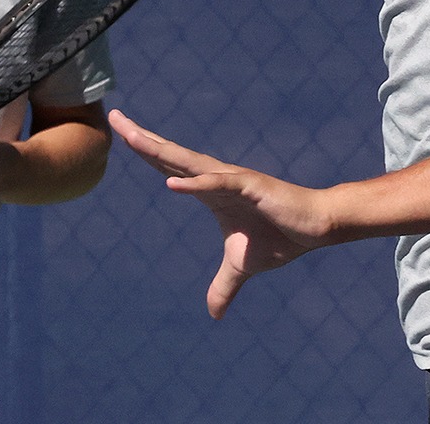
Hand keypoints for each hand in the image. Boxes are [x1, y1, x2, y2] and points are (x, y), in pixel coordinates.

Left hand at [109, 108, 329, 318]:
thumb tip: (213, 315)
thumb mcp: (242, 267)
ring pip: (189, 163)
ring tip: (132, 138)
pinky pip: (219, 184)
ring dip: (161, 150)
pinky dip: (195, 184)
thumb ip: (224, 286)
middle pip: (171, 155)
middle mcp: (216, 178)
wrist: (316, 227)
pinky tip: (171, 184)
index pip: (169, 166)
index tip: (120, 132)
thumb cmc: (280, 238)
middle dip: (141, 137)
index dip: (145, 149)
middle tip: (113, 115)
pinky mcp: (251, 187)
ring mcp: (232, 180)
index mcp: (209, 190)